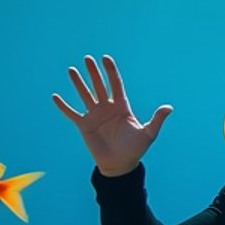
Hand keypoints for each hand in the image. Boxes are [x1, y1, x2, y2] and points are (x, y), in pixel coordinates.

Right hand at [53, 54, 171, 176]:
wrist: (120, 165)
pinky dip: (63, 106)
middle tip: (87, 58)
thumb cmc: (135, 150)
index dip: (111, 71)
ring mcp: (95, 116)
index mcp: (122, 107)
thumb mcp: (148, 134)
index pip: (115, 84)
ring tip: (72, 70)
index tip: (106, 58)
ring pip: (85, 95)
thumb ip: (156, 120)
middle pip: (99, 85)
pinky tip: (55, 97)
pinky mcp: (84, 126)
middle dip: (93, 72)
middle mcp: (107, 108)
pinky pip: (71, 113)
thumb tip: (169, 108)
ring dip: (78, 83)